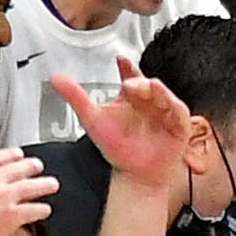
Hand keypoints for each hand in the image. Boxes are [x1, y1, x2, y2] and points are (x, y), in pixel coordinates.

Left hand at [53, 59, 195, 198]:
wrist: (134, 176)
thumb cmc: (118, 147)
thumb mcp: (92, 119)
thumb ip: (76, 97)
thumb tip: (56, 78)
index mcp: (131, 95)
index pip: (130, 75)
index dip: (127, 66)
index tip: (120, 59)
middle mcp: (150, 101)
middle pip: (147, 85)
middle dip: (140, 82)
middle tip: (129, 83)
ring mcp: (165, 113)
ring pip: (165, 96)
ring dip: (158, 91)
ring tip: (150, 86)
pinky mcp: (178, 127)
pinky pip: (180, 115)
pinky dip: (175, 109)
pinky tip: (168, 104)